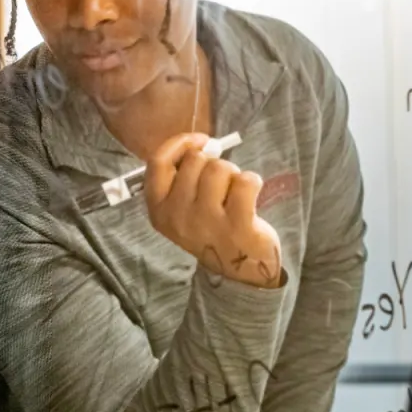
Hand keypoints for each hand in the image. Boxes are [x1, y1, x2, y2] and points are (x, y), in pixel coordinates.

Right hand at [145, 132, 282, 287]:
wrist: (240, 270)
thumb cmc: (212, 228)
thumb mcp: (183, 208)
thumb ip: (182, 177)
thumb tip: (201, 144)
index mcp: (159, 210)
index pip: (158, 163)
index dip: (180, 144)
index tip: (201, 141)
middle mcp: (178, 217)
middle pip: (194, 161)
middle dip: (213, 163)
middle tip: (221, 183)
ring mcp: (207, 223)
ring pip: (219, 168)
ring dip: (232, 173)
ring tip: (234, 192)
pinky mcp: (238, 226)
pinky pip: (245, 181)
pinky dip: (252, 181)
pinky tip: (250, 196)